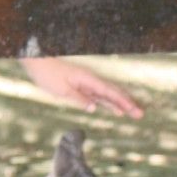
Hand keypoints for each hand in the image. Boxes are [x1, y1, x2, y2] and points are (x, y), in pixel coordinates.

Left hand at [21, 56, 143, 118]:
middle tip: (140, 114)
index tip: (135, 111)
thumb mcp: (62, 90)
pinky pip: (98, 95)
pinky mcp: (80, 86)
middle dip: (127, 103)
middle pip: (113, 93)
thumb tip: (94, 108)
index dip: (124, 102)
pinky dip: (107, 102)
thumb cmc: (48, 74)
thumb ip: (79, 99)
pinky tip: (113, 108)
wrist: (37, 62)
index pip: (110, 93)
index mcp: (87, 80)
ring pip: (107, 94)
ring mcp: (86, 83)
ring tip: (132, 113)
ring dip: (119, 103)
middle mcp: (90, 80)